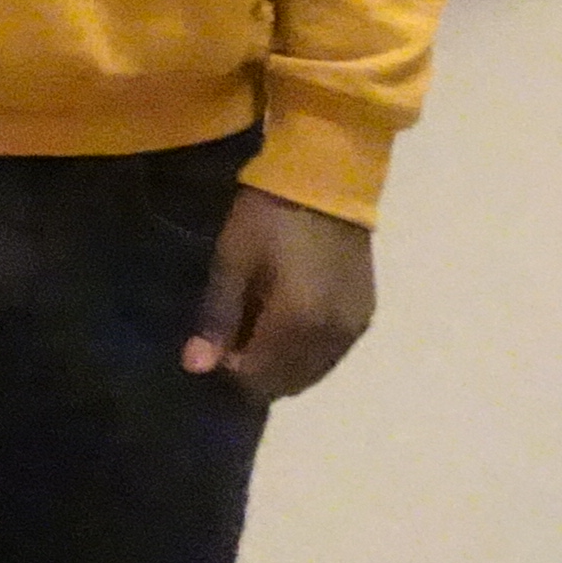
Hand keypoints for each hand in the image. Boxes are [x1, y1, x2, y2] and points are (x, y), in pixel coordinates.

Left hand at [184, 186, 374, 398]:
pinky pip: (332, 354)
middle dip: (257, 371)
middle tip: (233, 337)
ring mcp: (354, 327)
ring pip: (312, 372)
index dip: (231, 370)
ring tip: (257, 328)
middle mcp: (333, 336)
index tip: (213, 343)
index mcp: (300, 324)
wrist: (326, 180)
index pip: (260, 378)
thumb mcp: (232, 261)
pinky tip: (287, 326)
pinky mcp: (365, 314)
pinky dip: (306, 353)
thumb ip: (217, 318)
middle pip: (289, 382)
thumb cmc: (268, 217)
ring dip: (282, 365)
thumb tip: (196, 367)